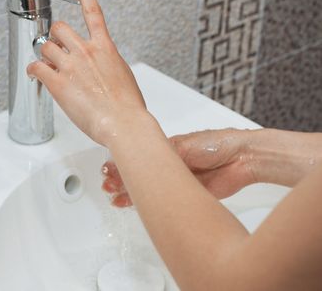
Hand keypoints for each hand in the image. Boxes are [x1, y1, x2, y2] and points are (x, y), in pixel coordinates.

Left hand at [27, 0, 148, 146]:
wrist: (123, 123)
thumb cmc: (128, 106)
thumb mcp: (123, 75)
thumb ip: (108, 63)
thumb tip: (99, 66)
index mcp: (105, 48)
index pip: (93, 14)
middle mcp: (86, 52)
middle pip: (60, 29)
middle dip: (55, 37)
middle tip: (55, 48)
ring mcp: (71, 66)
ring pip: (46, 46)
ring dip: (44, 55)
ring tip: (46, 65)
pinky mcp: (58, 83)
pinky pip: (36, 67)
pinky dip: (32, 69)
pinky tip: (33, 73)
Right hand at [102, 129, 256, 205]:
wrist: (241, 158)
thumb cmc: (215, 144)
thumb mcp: (181, 146)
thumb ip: (161, 155)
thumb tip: (140, 159)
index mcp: (167, 149)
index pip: (139, 158)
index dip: (123, 165)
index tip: (108, 170)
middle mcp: (170, 165)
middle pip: (141, 175)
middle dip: (122, 181)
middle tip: (107, 186)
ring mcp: (177, 181)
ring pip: (149, 189)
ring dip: (131, 193)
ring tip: (114, 197)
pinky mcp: (187, 194)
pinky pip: (163, 201)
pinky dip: (148, 204)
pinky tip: (133, 205)